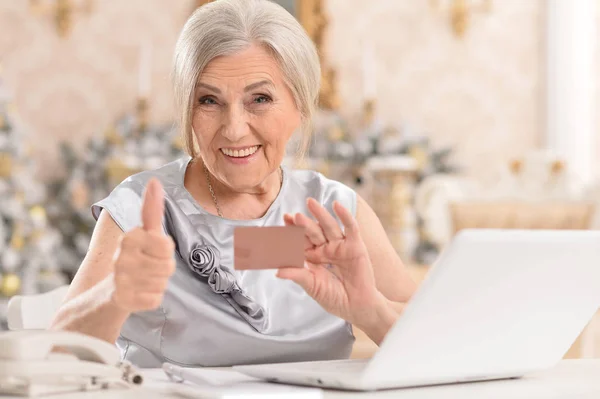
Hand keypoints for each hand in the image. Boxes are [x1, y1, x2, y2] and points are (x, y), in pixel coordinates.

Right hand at [111, 178, 175, 311]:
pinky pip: (155, 299)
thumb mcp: (143, 232)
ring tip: (143, 279)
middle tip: (147, 267)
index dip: (164, 250)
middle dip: (163, 268)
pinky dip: (152, 298)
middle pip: (168, 266)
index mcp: (129, 238)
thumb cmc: (134, 256)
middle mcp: (121, 258)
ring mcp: (121, 280)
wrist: (109, 290)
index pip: (167, 245)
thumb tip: (155, 180)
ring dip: (158, 282)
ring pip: (162, 283)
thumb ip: (151, 209)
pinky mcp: (124, 300)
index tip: (151, 250)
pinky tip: (139, 293)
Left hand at [278, 198, 389, 330]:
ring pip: (329, 226)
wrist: (357, 307)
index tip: (283, 222)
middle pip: (313, 232)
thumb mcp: (313, 286)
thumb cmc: (334, 298)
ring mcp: (340, 245)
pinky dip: (345, 216)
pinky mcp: (356, 246)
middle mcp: (326, 248)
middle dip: (304, 223)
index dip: (292, 232)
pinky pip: (350, 228)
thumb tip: (277, 272)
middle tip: (294, 216)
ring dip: (320, 214)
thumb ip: (297, 275)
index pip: (301, 241)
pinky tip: (337, 206)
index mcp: (313, 257)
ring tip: (310, 202)